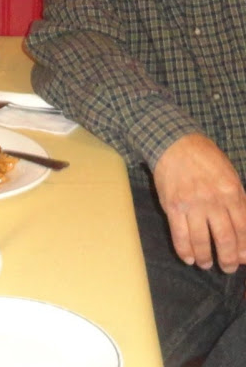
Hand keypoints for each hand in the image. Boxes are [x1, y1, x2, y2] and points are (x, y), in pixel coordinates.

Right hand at [153, 133, 245, 272]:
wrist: (173, 143)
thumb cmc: (205, 158)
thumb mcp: (230, 175)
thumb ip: (238, 200)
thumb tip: (243, 230)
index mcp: (231, 192)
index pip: (243, 229)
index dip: (244, 249)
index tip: (243, 260)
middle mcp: (213, 201)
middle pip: (225, 238)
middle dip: (228, 259)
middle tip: (227, 268)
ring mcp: (191, 204)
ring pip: (201, 240)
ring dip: (205, 258)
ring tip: (206, 264)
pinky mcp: (171, 206)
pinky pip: (179, 234)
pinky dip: (184, 250)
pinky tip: (188, 258)